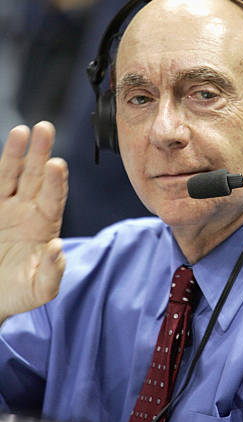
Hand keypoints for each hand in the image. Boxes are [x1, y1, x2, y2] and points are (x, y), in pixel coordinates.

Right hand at [0, 121, 67, 321]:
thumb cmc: (20, 292)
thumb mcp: (40, 289)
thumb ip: (53, 272)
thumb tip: (58, 248)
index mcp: (46, 227)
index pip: (54, 199)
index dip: (56, 182)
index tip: (57, 165)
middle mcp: (29, 212)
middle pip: (36, 178)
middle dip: (41, 154)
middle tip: (46, 129)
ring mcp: (7, 209)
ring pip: (13, 176)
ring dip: (18, 153)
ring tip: (23, 130)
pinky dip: (2, 168)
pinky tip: (6, 150)